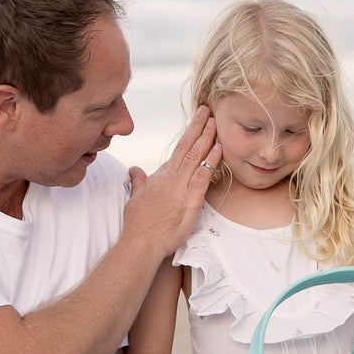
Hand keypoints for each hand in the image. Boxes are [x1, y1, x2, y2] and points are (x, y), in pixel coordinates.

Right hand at [123, 107, 220, 257]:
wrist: (141, 242)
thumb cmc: (138, 224)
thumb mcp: (135, 198)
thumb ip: (138, 181)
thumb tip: (134, 170)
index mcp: (161, 175)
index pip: (178, 150)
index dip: (189, 134)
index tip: (198, 121)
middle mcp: (171, 177)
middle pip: (187, 146)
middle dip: (198, 127)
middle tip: (208, 111)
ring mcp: (181, 188)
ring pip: (196, 157)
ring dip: (207, 138)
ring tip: (215, 122)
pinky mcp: (190, 201)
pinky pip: (203, 176)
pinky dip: (212, 161)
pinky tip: (219, 148)